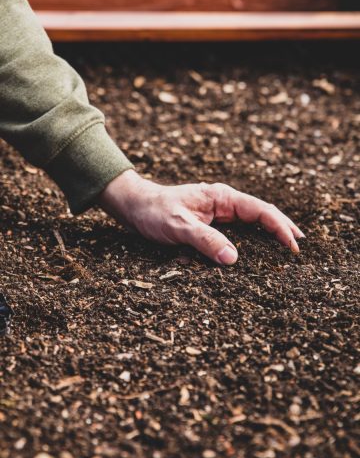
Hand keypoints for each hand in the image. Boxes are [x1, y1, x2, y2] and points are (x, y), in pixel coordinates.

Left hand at [98, 169, 304, 264]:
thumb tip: (233, 259)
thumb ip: (205, 240)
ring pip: (250, 223)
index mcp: (222, 198)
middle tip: (299, 246)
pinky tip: (257, 250)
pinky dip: (251, 239)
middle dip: (281, 228)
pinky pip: (236, 230)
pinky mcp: (209, 223)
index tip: (292, 246)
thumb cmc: (154, 212)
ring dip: (268, 233)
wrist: (135, 207)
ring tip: (286, 248)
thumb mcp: (178, 226)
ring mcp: (217, 213)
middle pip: (261, 214)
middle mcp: (223, 204)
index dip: (279, 227)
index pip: (260, 211)